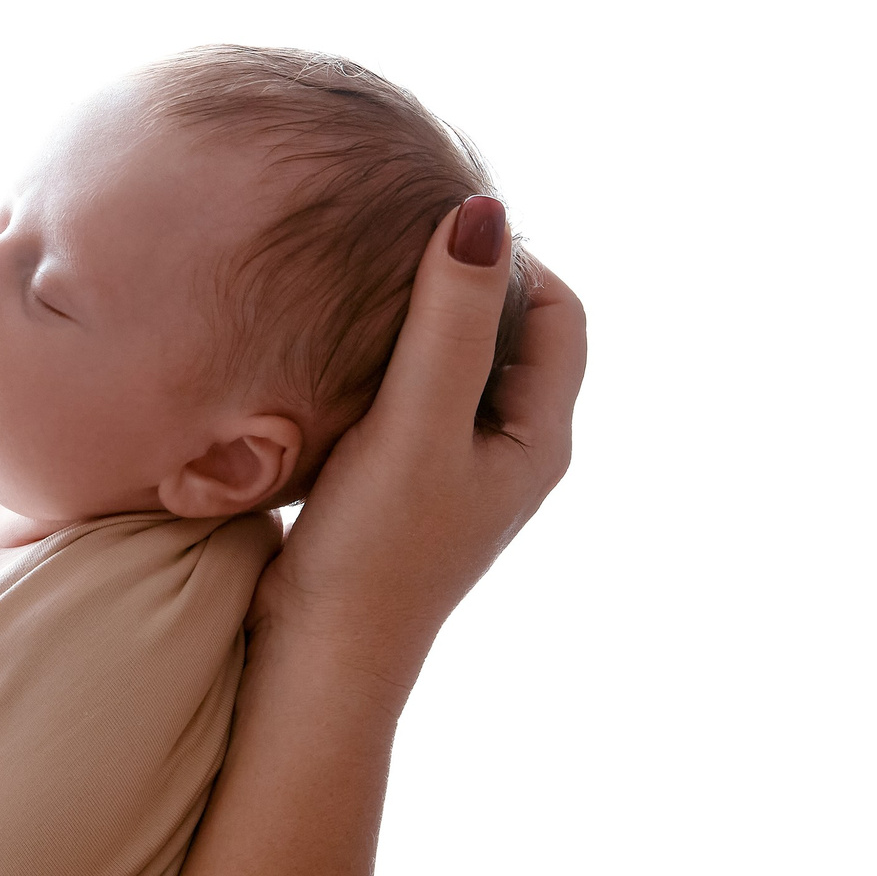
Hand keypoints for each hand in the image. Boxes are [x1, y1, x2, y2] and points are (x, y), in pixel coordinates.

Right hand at [252, 197, 587, 713]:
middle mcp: (506, 455)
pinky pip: (406, 407)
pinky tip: (329, 374)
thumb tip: (483, 213)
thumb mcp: (416, 424)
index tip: (431, 237)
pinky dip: (380, 375)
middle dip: (461, 289)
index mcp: (538, 438)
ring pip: (452, 372)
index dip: (510, 261)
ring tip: (355, 305)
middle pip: (508, 336)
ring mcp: (451, 478)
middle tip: (388, 257)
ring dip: (415, 333)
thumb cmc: (376, 552)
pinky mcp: (399, 495)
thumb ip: (450, 321)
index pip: (559, 310)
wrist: (317, 663)